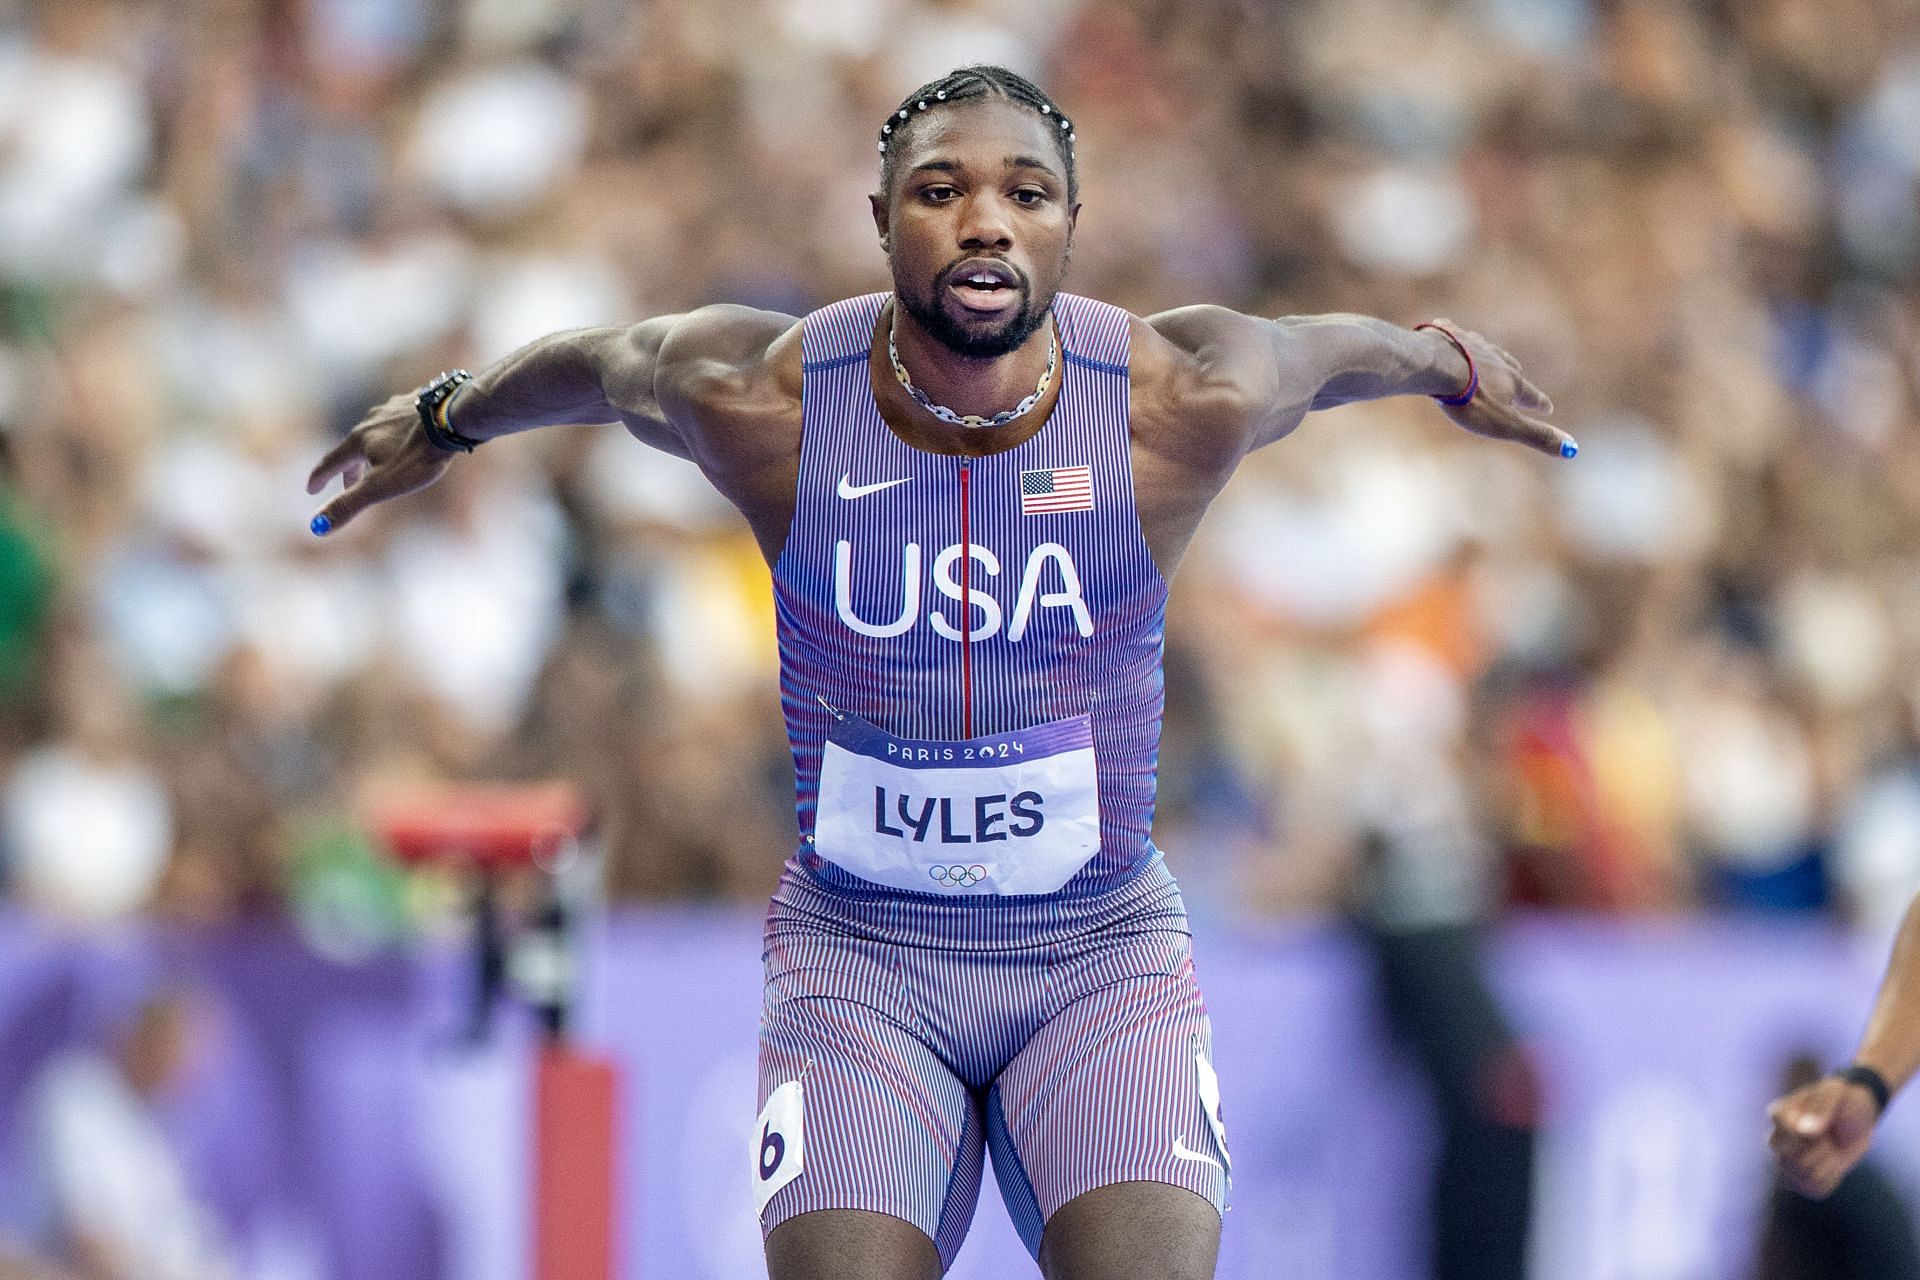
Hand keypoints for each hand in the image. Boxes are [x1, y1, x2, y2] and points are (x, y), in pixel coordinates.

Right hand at [305, 392, 454, 533]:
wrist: (453, 419)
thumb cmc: (417, 456)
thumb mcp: (380, 487)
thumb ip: (348, 505)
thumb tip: (316, 528)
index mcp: (358, 440)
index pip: (331, 461)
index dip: (320, 478)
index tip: (311, 489)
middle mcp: (371, 420)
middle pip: (353, 447)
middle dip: (349, 469)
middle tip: (350, 485)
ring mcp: (395, 408)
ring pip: (376, 431)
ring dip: (372, 448)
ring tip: (380, 459)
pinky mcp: (417, 401)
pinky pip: (400, 419)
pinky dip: (396, 433)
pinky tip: (407, 434)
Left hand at [1427, 319, 1573, 458]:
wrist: (1438, 368)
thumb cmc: (1471, 401)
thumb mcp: (1505, 425)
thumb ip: (1537, 436)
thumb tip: (1572, 449)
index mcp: (1512, 381)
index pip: (1531, 395)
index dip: (1539, 404)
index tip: (1548, 408)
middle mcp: (1498, 360)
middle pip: (1511, 370)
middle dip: (1516, 377)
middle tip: (1519, 382)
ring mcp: (1474, 346)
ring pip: (1487, 351)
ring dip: (1490, 357)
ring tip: (1490, 360)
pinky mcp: (1449, 336)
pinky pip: (1455, 333)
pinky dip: (1457, 336)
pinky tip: (1455, 334)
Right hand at [1768, 1075, 1880, 1197]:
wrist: (1857, 1119)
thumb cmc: (1844, 1100)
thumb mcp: (1837, 1093)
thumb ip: (1822, 1106)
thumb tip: (1805, 1132)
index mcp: (1779, 1114)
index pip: (1789, 1137)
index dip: (1815, 1138)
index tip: (1826, 1127)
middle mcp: (1777, 1138)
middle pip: (1793, 1161)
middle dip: (1822, 1153)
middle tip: (1830, 1139)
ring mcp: (1785, 1160)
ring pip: (1804, 1178)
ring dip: (1828, 1167)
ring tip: (1831, 1151)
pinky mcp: (1799, 1178)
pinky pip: (1813, 1191)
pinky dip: (1830, 1181)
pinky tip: (1832, 1166)